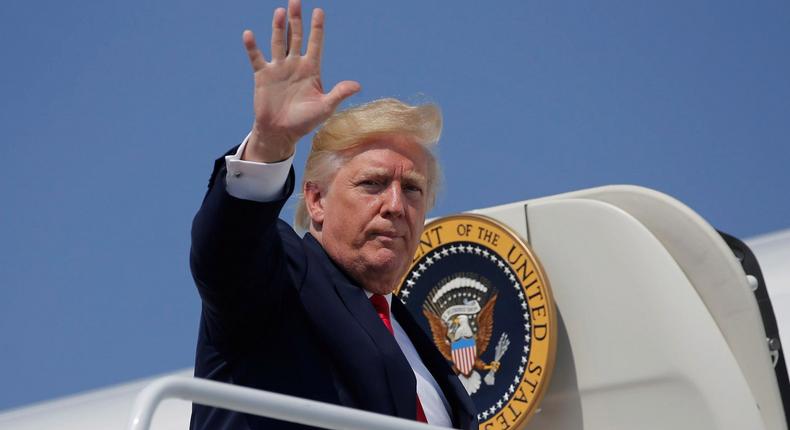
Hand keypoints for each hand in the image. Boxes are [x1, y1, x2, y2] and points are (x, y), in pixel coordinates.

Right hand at [242, 0, 360, 161]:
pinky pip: (257, 58)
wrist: (281, 132)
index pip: (315, 43)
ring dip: (278, 27)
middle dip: (296, 19)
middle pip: (296, 37)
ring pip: (278, 42)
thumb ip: (338, 94)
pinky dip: (252, 47)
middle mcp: (295, 65)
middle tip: (296, 0)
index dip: (317, 28)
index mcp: (311, 70)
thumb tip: (357, 85)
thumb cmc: (305, 121)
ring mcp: (278, 68)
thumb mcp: (324, 108)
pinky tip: (249, 34)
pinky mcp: (263, 76)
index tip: (319, 11)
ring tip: (280, 11)